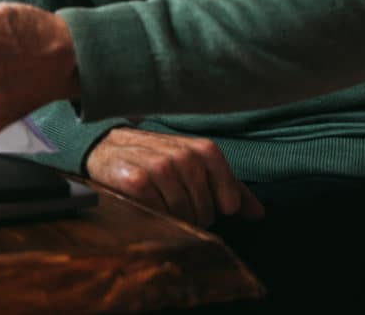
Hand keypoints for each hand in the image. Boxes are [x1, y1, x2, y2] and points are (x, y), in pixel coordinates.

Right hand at [85, 127, 264, 226]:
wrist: (105, 148)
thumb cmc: (155, 159)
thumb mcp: (193, 165)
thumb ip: (228, 188)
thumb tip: (258, 214)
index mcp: (202, 149)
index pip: (229, 196)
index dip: (219, 207)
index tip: (205, 202)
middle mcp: (183, 156)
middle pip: (207, 210)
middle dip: (194, 215)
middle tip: (176, 202)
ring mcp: (159, 167)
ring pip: (184, 214)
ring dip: (173, 217)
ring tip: (160, 202)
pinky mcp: (137, 181)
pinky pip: (160, 214)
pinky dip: (155, 214)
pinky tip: (145, 202)